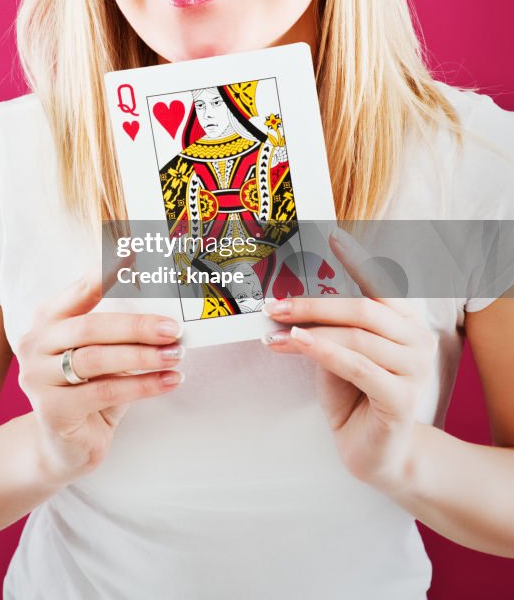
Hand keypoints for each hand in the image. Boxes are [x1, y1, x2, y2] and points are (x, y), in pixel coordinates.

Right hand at [18, 276, 183, 486]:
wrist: (65, 446)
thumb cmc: (91, 389)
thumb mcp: (104, 354)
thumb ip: (120, 332)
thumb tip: (166, 313)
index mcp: (49, 319)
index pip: (80, 290)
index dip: (106, 273)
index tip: (135, 255)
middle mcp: (36, 344)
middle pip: (90, 327)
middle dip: (137, 326)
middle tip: (173, 328)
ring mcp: (37, 378)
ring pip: (96, 359)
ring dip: (142, 356)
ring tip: (175, 355)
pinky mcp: (51, 411)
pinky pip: (104, 392)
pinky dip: (142, 385)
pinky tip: (168, 381)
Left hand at [263, 229, 437, 492]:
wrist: (376, 455)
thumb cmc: (355, 397)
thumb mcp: (337, 353)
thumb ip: (326, 327)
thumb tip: (289, 301)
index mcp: (405, 321)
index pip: (382, 283)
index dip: (358, 259)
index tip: (332, 236)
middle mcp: (417, 339)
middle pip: (363, 309)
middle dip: (314, 304)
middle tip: (274, 303)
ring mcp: (414, 370)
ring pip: (357, 337)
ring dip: (310, 330)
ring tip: (274, 330)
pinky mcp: (401, 399)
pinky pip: (358, 366)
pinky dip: (324, 351)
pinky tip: (297, 343)